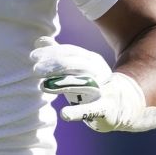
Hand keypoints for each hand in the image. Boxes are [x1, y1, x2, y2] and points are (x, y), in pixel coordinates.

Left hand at [30, 39, 145, 132]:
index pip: (70, 52)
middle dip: (55, 65)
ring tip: (42, 86)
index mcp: (92, 60)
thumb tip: (40, 39)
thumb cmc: (91, 85)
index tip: (33, 56)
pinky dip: (78, 112)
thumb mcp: (76, 69)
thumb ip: (59, 55)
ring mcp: (103, 90)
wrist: (122, 106)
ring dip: (61, 84)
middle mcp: (99, 72)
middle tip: (35, 69)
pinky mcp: (105, 109)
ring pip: (81, 84)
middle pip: (76, 65)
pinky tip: (64, 114)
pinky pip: (91, 110)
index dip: (52, 52)